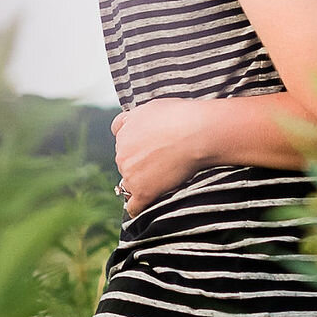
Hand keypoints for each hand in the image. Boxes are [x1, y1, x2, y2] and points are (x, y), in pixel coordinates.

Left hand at [113, 99, 218, 217]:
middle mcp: (121, 152)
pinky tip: (139, 209)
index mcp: (124, 131)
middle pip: (125, 160)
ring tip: (163, 178)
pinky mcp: (142, 191)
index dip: (133, 139)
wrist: (195, 133)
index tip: (144, 143)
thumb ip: (137, 117)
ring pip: (129, 181)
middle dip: (138, 160)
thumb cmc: (180, 117)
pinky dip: (136, 208)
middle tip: (162, 159)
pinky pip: (133, 206)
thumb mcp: (151, 106)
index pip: (120, 134)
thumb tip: (132, 123)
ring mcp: (130, 174)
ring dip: (141, 182)